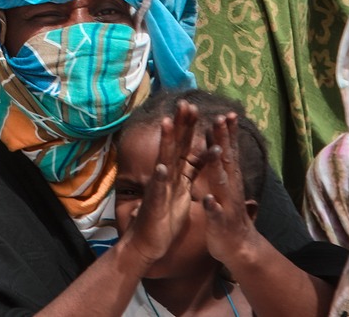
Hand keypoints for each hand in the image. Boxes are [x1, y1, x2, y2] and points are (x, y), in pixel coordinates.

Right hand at [120, 100, 206, 270]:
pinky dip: (159, 179)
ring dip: (165, 143)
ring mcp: (159, 189)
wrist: (146, 244)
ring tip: (167, 123)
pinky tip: (161, 167)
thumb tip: (202, 152)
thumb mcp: (183, 190)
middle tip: (186, 103)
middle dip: (180, 125)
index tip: (196, 106)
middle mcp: (165, 176)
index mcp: (175, 174)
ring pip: (164, 161)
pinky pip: (157, 190)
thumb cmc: (164, 218)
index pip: (184, 146)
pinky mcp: (154, 205)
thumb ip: (190, 171)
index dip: (190, 127)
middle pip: (175, 146)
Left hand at [197, 113, 260, 269]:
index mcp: (229, 178)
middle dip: (224, 139)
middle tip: (221, 118)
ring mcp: (226, 204)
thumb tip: (219, 142)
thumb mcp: (225, 186)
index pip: (229, 151)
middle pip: (227, 160)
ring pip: (222, 183)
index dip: (228, 132)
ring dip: (218, 166)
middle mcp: (231, 187)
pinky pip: (215, 213)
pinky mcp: (219, 222)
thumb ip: (223, 166)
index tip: (227, 112)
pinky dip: (211, 206)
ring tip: (214, 149)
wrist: (238, 247)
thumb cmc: (227, 212)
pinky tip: (206, 199)